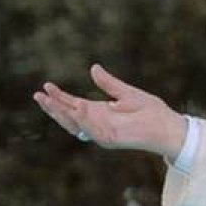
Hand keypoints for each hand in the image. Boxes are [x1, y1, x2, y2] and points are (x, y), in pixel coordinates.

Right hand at [33, 64, 186, 158]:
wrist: (167, 125)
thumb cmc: (150, 111)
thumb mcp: (126, 92)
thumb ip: (108, 83)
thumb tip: (93, 68)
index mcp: (99, 112)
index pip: (72, 105)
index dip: (58, 97)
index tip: (45, 86)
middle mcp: (97, 123)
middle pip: (68, 116)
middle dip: (53, 107)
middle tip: (38, 96)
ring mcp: (102, 132)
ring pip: (76, 124)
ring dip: (62, 113)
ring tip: (50, 100)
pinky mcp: (111, 138)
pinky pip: (93, 129)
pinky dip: (84, 119)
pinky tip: (77, 107)